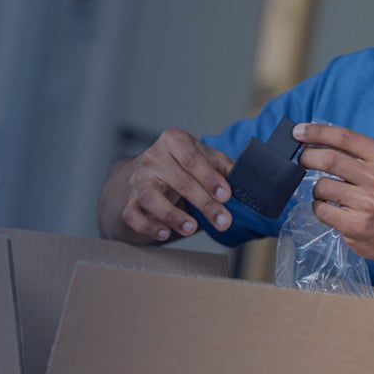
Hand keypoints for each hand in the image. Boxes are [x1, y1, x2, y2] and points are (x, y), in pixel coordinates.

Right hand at [120, 129, 236, 240]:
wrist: (147, 169)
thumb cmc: (181, 163)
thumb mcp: (204, 156)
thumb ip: (223, 166)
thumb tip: (243, 180)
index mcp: (173, 140)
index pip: (192, 158)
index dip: (210, 177)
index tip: (226, 195)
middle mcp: (153, 157)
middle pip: (179, 181)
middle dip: (204, 203)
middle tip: (223, 221)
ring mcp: (139, 179)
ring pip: (150, 197)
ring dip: (172, 215)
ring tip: (191, 228)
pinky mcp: (129, 200)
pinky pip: (133, 215)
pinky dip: (148, 226)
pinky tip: (164, 233)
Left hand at [292, 123, 373, 265]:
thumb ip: (357, 155)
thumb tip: (316, 141)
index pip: (345, 137)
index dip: (317, 132)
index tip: (298, 131)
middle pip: (329, 158)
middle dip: (307, 157)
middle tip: (301, 160)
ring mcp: (367, 203)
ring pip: (322, 185)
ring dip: (316, 188)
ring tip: (325, 193)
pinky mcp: (355, 224)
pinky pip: (321, 209)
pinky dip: (318, 207)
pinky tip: (329, 208)